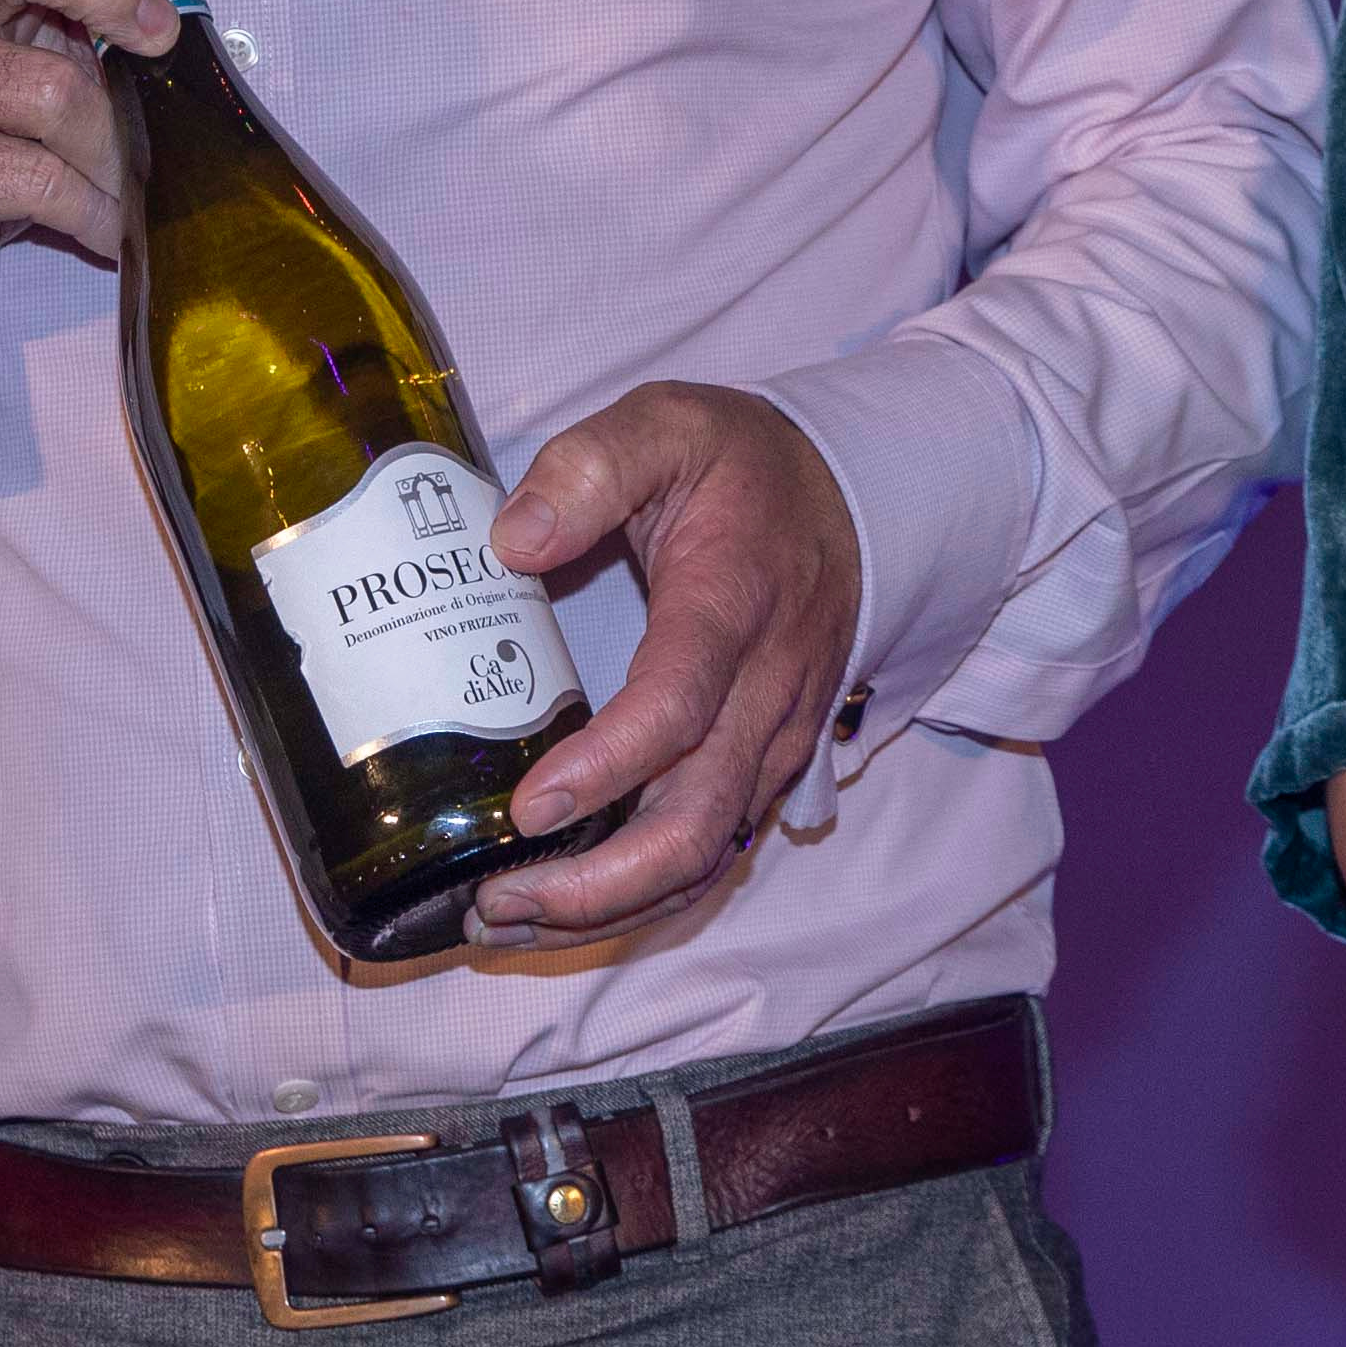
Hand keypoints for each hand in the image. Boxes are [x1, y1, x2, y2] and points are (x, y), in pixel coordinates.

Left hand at [465, 384, 860, 941]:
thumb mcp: (670, 423)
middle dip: (595, 885)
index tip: (526, 807)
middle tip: (493, 901)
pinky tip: (564, 905)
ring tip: (506, 922)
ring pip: (704, 857)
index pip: (679, 708)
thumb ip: (590, 467)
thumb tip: (513, 540)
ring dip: (610, 908)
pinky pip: (711, 851)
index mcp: (732, 606)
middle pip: (695, 824)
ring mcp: (773, 741)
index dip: (606, 768)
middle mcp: (765, 693)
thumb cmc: (743, 466)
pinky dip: (641, 894)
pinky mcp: (765, 766)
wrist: (852, 497)